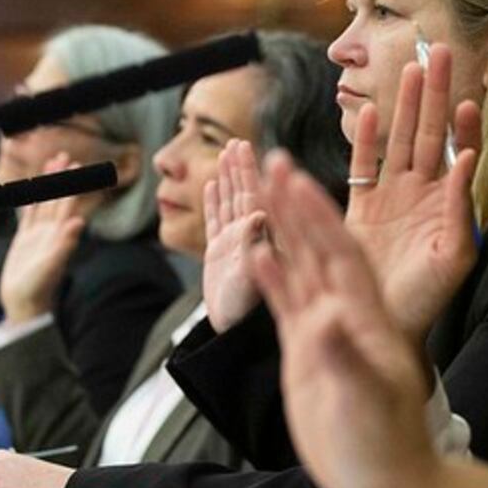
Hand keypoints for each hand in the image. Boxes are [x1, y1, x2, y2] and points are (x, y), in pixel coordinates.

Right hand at [0, 154, 86, 323]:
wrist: (24, 306)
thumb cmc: (38, 290)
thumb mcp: (51, 267)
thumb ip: (65, 245)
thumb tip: (79, 223)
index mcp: (60, 235)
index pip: (67, 204)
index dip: (71, 185)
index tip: (76, 166)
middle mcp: (52, 232)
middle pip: (57, 199)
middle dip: (61, 178)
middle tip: (64, 156)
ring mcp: (38, 236)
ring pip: (43, 203)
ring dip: (48, 185)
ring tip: (52, 166)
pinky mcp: (24, 242)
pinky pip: (28, 215)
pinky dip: (30, 201)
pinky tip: (32, 189)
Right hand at [202, 139, 270, 332]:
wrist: (237, 346)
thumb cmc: (251, 323)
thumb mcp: (255, 290)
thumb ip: (256, 255)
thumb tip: (258, 218)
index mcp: (275, 248)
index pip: (270, 206)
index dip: (265, 179)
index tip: (263, 153)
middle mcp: (260, 243)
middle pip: (254, 198)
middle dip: (247, 170)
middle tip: (240, 141)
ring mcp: (241, 249)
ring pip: (236, 205)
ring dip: (232, 178)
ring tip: (228, 150)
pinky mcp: (223, 258)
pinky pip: (218, 223)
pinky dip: (215, 203)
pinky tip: (212, 183)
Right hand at [251, 154, 440, 487]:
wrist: (385, 478)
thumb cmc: (386, 443)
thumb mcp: (366, 400)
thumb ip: (345, 358)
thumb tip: (325, 318)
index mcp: (366, 315)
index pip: (340, 252)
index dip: (320, 214)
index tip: (298, 177)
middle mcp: (347, 313)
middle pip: (319, 246)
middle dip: (298, 203)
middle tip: (273, 160)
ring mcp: (327, 330)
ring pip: (300, 266)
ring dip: (283, 228)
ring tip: (262, 189)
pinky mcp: (309, 353)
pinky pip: (287, 304)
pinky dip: (271, 277)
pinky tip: (256, 254)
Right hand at [343, 44, 481, 346]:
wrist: (385, 327)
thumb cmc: (427, 299)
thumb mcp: (454, 256)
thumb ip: (461, 208)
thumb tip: (467, 159)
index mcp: (447, 203)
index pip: (459, 151)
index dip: (465, 123)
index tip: (468, 92)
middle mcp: (420, 193)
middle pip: (428, 131)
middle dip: (434, 92)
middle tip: (440, 50)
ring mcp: (390, 198)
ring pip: (399, 139)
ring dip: (404, 104)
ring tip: (410, 67)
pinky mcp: (360, 209)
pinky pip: (363, 165)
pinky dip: (365, 138)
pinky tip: (371, 111)